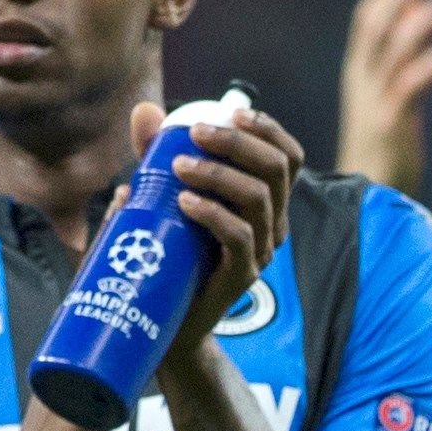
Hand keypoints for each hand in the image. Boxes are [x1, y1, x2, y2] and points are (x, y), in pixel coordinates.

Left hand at [143, 92, 299, 352]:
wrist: (162, 319)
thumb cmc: (166, 250)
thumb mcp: (159, 195)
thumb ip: (155, 155)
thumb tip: (144, 112)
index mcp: (265, 201)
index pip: (287, 157)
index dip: (268, 129)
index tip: (231, 111)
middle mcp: (272, 224)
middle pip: (277, 169)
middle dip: (239, 143)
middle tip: (196, 134)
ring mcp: (260, 251)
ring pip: (259, 198)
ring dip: (219, 174)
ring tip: (178, 167)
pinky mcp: (242, 276)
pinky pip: (239, 237)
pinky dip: (213, 213)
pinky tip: (185, 202)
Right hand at [336, 0, 431, 187]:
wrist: (364, 204)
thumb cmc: (380, 157)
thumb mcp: (383, 105)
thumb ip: (395, 67)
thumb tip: (410, 25)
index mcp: (359, 76)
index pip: (367, 20)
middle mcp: (361, 82)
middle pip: (374, 24)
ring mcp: (373, 101)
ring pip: (392, 49)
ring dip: (419, 22)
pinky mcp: (390, 124)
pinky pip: (411, 84)